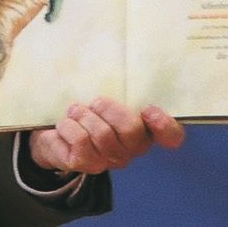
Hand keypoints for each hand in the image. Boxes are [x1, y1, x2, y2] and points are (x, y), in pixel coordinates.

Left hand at [29, 97, 184, 176]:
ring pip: (102, 134)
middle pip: (132, 130)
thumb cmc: (89, 110)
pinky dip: (69, 126)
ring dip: (84, 115)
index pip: (171, 136)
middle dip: (108, 108)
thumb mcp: (108, 95)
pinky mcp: (85, 164)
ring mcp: (110, 160)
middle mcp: (132, 149)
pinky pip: (80, 139)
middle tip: (95, 102)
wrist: (56, 132)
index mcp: (146, 130)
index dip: (165, 125)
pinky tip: (66, 125)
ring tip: (76, 112)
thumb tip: (122, 62)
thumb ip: (123, 88)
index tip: (148, 109)